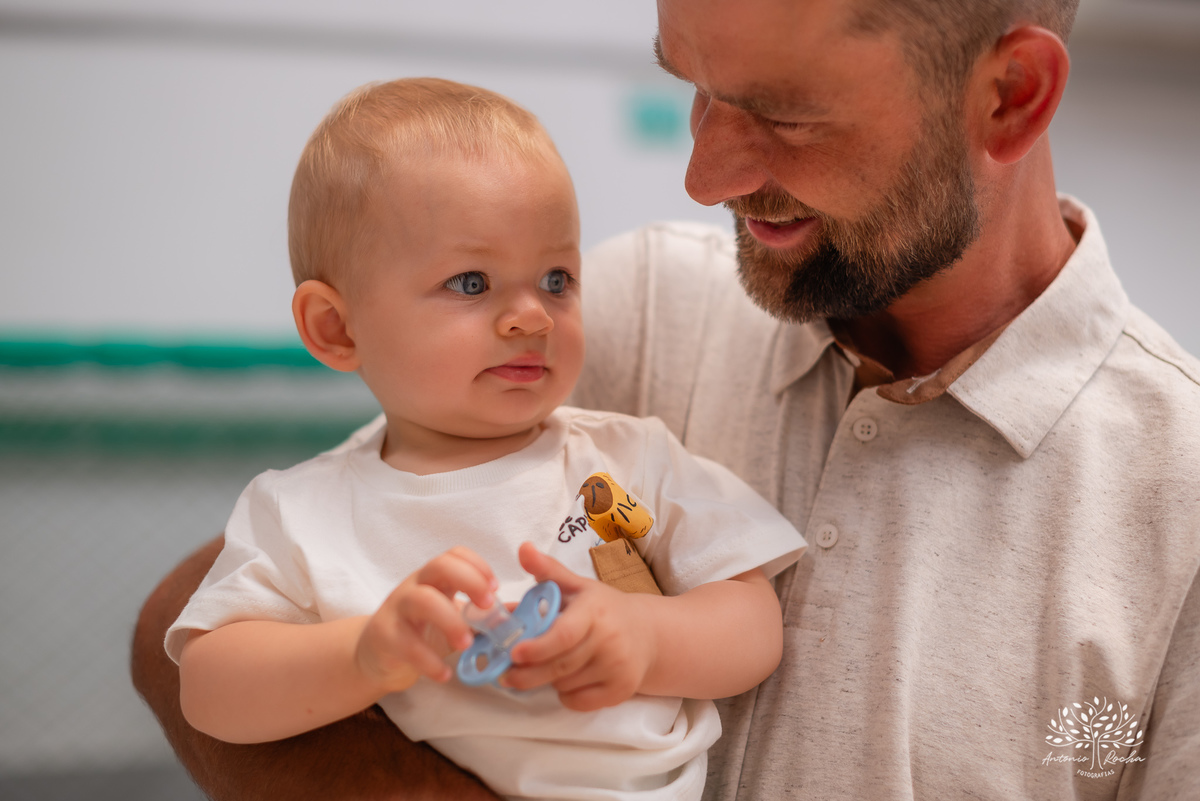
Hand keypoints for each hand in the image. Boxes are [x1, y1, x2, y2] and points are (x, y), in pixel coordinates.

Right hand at [357, 546, 497, 693]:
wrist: (375, 656)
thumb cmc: (419, 632)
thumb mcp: (449, 618)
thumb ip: (479, 616)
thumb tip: (516, 616)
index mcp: (434, 579)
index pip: (455, 555)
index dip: (478, 566)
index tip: (496, 588)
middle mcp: (415, 586)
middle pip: (439, 565)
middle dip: (469, 581)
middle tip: (486, 607)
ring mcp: (397, 608)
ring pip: (421, 600)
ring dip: (450, 621)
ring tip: (465, 645)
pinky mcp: (384, 635)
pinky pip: (406, 643)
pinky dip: (428, 660)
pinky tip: (444, 674)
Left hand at [503, 542, 656, 711]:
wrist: (649, 634)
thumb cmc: (604, 608)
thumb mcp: (577, 586)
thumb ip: (547, 570)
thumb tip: (523, 549)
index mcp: (594, 611)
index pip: (564, 635)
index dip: (537, 647)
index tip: (514, 653)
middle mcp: (609, 639)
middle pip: (560, 666)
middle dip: (528, 673)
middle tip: (506, 674)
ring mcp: (618, 667)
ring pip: (566, 684)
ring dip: (548, 680)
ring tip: (546, 667)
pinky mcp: (622, 690)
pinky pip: (580, 702)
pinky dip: (566, 695)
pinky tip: (568, 680)